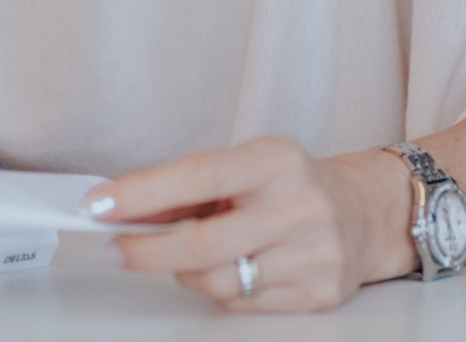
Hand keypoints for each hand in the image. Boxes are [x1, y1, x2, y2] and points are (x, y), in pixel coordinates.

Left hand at [84, 136, 412, 313]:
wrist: (366, 212)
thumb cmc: (290, 185)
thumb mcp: (244, 165)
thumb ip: (189, 188)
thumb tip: (123, 210)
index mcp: (275, 160)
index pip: (197, 175)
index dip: (141, 193)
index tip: (98, 205)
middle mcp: (299, 205)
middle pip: (202, 243)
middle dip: (146, 250)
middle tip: (115, 249)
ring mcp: (314, 253)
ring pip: (218, 282)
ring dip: (186, 272)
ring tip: (190, 255)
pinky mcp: (319, 294)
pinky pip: (242, 306)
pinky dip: (222, 291)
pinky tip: (231, 269)